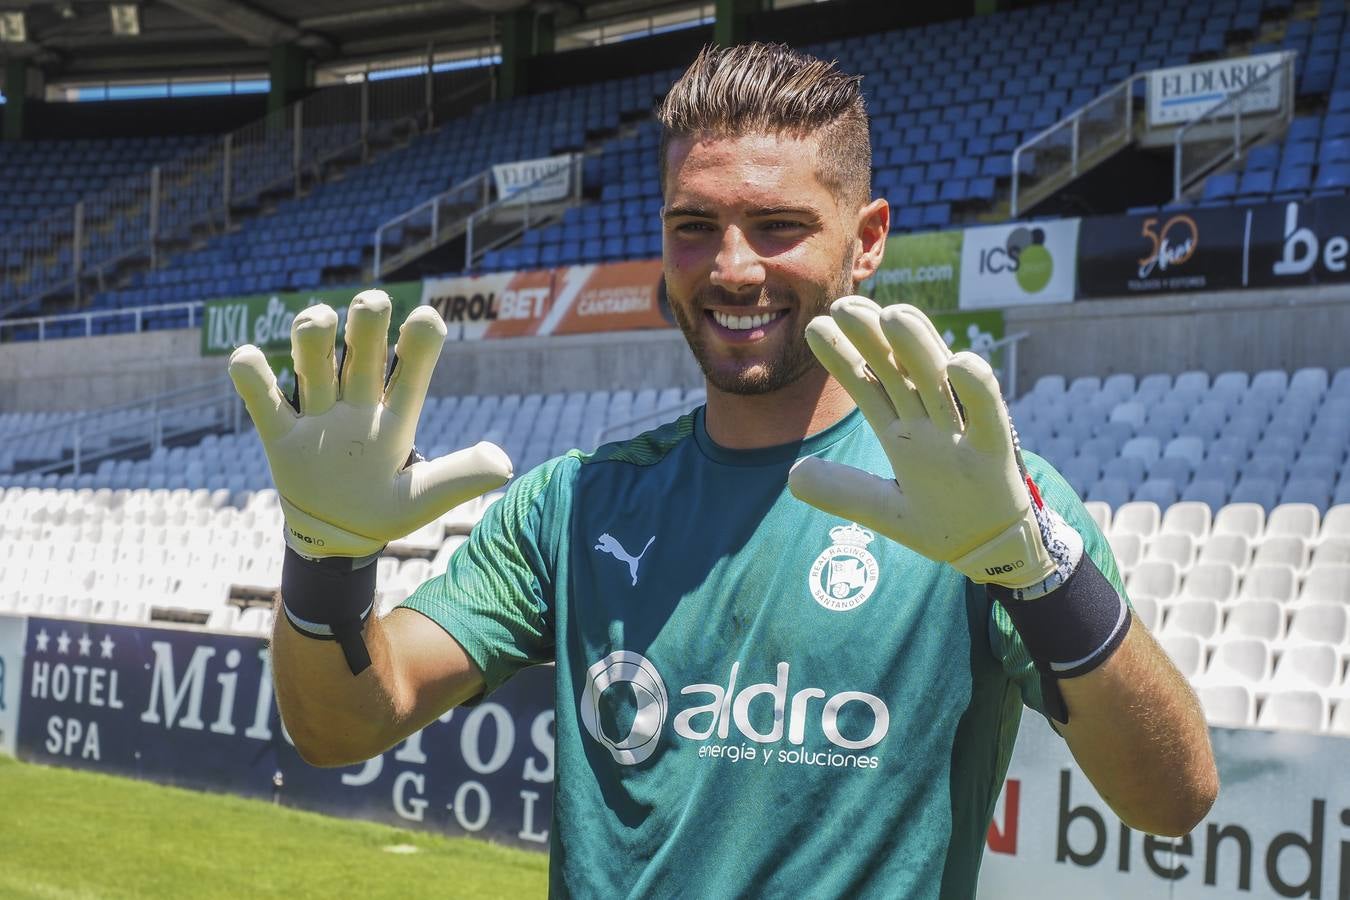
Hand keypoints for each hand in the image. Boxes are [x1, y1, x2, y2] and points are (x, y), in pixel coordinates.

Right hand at [228, 289, 512, 558]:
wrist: (336, 538)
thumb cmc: (383, 511)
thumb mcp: (422, 499)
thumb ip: (458, 478)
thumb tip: (503, 462)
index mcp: (397, 412)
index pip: (413, 360)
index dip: (420, 336)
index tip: (424, 323)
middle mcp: (358, 401)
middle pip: (362, 342)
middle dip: (366, 318)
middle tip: (371, 308)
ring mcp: (318, 413)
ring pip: (313, 355)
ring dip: (312, 331)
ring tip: (319, 323)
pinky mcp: (280, 434)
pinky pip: (260, 396)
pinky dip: (250, 373)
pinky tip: (250, 361)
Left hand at [788, 296, 1058, 588]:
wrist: (993, 553)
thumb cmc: (942, 524)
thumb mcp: (883, 510)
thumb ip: (842, 491)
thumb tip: (793, 476)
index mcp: (902, 431)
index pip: (868, 383)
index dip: (843, 356)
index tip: (817, 327)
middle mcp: (930, 422)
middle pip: (898, 370)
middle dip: (872, 337)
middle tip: (843, 305)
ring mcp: (962, 432)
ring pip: (938, 380)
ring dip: (918, 346)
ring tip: (892, 315)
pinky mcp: (995, 450)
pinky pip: (988, 412)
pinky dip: (976, 387)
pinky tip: (957, 362)